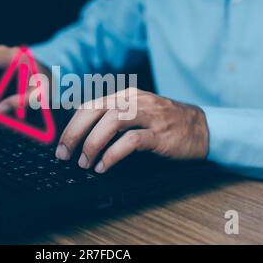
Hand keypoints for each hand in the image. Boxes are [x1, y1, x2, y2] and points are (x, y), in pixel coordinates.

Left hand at [55, 88, 208, 173]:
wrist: (202, 127)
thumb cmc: (165, 122)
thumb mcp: (137, 112)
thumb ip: (113, 118)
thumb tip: (82, 136)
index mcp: (125, 95)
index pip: (90, 106)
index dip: (72, 125)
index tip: (61, 144)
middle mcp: (135, 101)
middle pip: (96, 111)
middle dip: (75, 133)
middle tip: (64, 154)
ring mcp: (149, 115)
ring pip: (112, 122)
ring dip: (92, 143)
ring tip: (84, 162)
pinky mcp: (160, 134)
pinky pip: (131, 141)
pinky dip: (113, 154)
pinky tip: (104, 166)